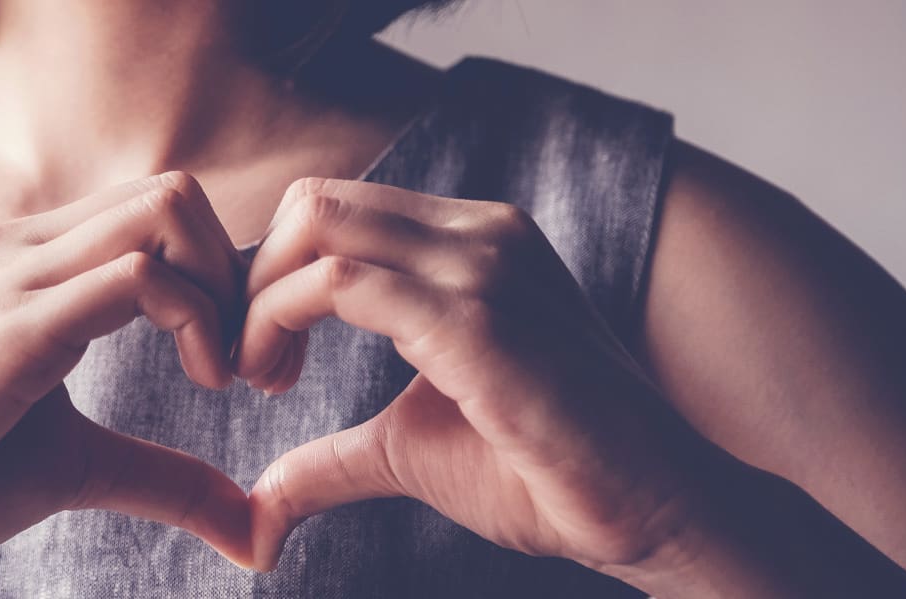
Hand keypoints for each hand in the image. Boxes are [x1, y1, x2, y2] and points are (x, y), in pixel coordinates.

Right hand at [0, 173, 257, 587]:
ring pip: (165, 212)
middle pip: (175, 192)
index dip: (224, 279)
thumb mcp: (79, 468)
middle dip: (241, 275)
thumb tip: (256, 530)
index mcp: (29, 261)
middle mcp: (20, 246)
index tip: (243, 367)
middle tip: (252, 368)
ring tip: (229, 377)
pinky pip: (137, 277)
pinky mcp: (12, 327)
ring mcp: (13, 276)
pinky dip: (198, 321)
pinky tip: (204, 383)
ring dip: (228, 292)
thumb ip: (166, 478)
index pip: (157, 211)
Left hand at [237, 178, 727, 572]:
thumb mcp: (409, 449)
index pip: (335, 210)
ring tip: (263, 378)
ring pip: (319, 226)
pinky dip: (280, 321)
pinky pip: (342, 284)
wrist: (654, 507)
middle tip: (251, 366)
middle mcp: (479, 233)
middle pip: (314, 202)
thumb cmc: (544, 473)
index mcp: (471, 242)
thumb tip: (260, 506)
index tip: (261, 359)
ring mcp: (483, 266)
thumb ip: (332, 457)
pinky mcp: (477, 319)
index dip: (273, 276)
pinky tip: (282, 384)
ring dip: (260, 302)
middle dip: (254, 278)